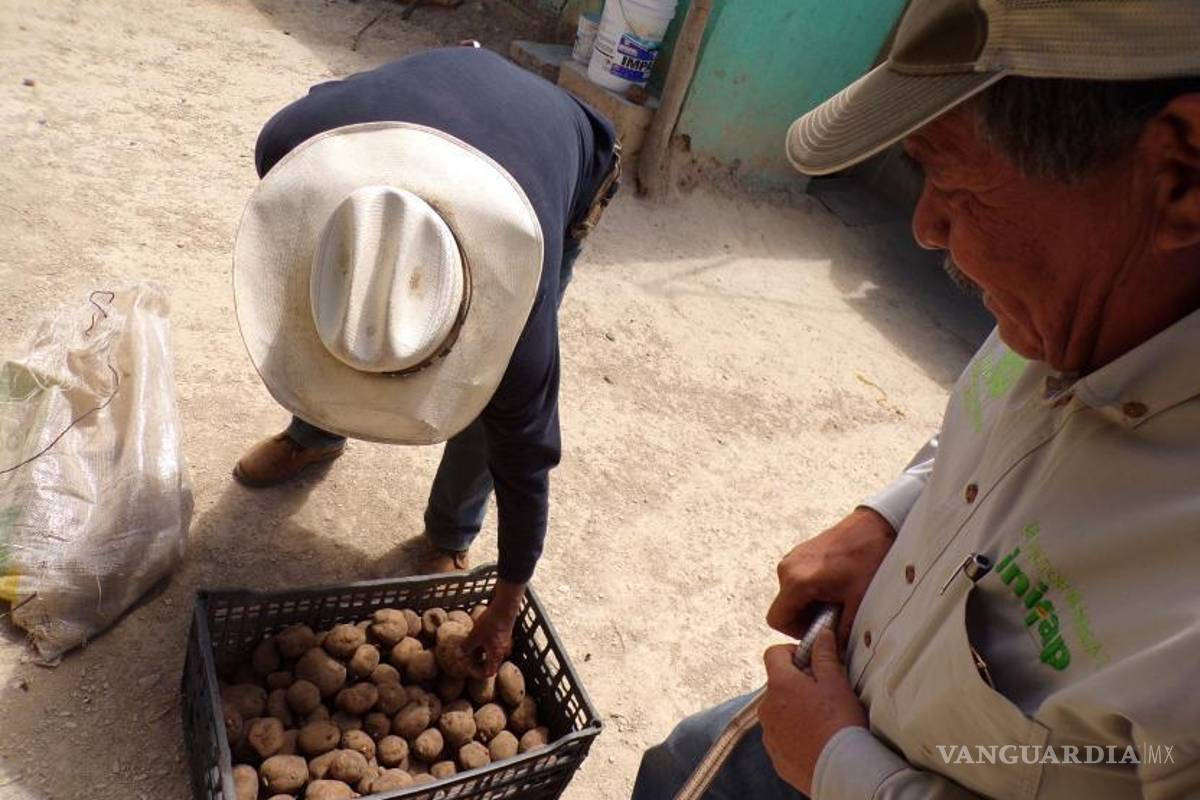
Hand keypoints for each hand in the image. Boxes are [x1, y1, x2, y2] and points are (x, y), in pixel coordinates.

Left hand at [462, 580, 524, 676]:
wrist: (505, 606)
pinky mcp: (503, 633)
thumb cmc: (491, 623)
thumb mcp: (475, 635)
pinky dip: (484, 643)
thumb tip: (458, 655)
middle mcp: (502, 651)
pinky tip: (476, 635)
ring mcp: (504, 642)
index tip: (467, 667)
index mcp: (496, 655)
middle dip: (477, 662)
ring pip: (491, 652)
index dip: (477, 673)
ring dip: (480, 651)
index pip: (488, 672)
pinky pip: (493, 643)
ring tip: (470, 645)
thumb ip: (466, 647)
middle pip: (490, 663)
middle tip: (467, 658)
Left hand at [760, 630, 867, 794]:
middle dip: (797, 683)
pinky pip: (782, 736)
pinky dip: (795, 733)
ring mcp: (769, 733)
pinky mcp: (775, 755)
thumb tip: (821, 635)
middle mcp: (767, 707)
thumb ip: (824, 655)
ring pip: (779, 710)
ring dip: (795, 709)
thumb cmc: (839, 724)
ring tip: (822, 719)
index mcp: (779, 684)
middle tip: (824, 692)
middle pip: (778, 683)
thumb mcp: (836, 682)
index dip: (792, 652)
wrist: (841, 770)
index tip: (810, 660)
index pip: (773, 653)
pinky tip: (816, 739)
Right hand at [767, 507, 894, 646]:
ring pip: (791, 596)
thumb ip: (844, 631)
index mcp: (797, 581)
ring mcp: (792, 559)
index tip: (820, 629)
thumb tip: (836, 650)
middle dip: (807, 617)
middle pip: (785, 608)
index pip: (777, 620)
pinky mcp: (799, 554)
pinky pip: (797, 582)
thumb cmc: (868, 558)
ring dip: (811, 604)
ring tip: (839, 597)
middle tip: (836, 614)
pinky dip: (812, 590)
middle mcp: (787, 569)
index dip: (797, 632)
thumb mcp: (859, 602)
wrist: (875, 526)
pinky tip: (837, 585)